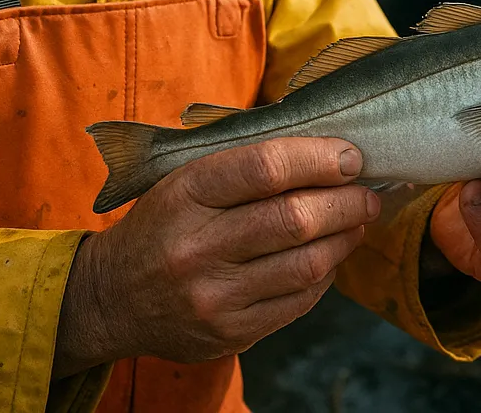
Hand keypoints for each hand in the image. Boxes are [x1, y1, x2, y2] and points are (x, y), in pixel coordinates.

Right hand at [53, 138, 377, 376]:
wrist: (111, 296)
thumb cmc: (162, 221)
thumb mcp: (183, 176)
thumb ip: (243, 161)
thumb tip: (321, 146)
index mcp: (185, 194)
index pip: (264, 168)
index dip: (317, 158)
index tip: (350, 155)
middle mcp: (197, 247)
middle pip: (294, 219)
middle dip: (346, 200)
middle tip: (368, 189)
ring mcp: (214, 297)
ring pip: (305, 265)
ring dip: (345, 237)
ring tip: (359, 218)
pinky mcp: (230, 333)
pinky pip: (298, 302)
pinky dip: (325, 274)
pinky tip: (332, 254)